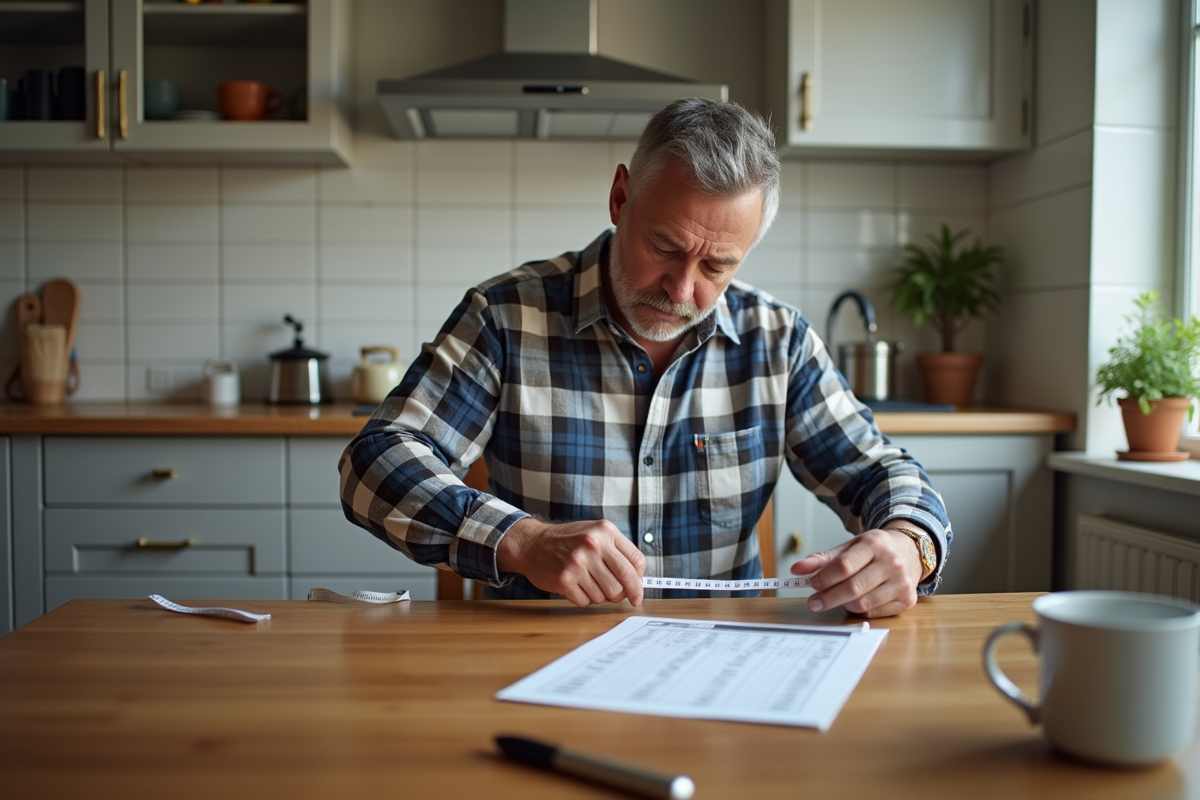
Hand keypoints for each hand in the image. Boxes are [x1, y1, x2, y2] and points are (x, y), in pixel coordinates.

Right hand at [497, 518, 645, 606]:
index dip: (639, 582)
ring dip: (600, 596)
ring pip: (606, 595)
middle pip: (624, 582)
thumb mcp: (595, 534)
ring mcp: (578, 562)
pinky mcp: (564, 579)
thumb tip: (638, 581)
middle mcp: (593, 544)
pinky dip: (584, 599)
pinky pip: (586, 602)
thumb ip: (617, 552)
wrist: (532, 543)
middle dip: (623, 594)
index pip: (636, 562)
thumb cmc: (567, 541)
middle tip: (615, 595)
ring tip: (588, 584)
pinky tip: (576, 587)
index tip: (638, 594)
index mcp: (605, 531)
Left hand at [789, 527, 924, 617]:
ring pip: (862, 604)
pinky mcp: (907, 601)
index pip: (844, 566)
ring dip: (843, 605)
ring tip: (834, 599)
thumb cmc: (874, 550)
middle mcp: (892, 563)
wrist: (909, 552)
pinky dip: (858, 611)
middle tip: (814, 602)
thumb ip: (823, 558)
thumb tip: (797, 569)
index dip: (824, 578)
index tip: (811, 584)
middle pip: (853, 588)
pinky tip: (853, 602)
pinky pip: (873, 613)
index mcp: (875, 544)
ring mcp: (902, 583)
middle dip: (828, 597)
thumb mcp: (850, 546)